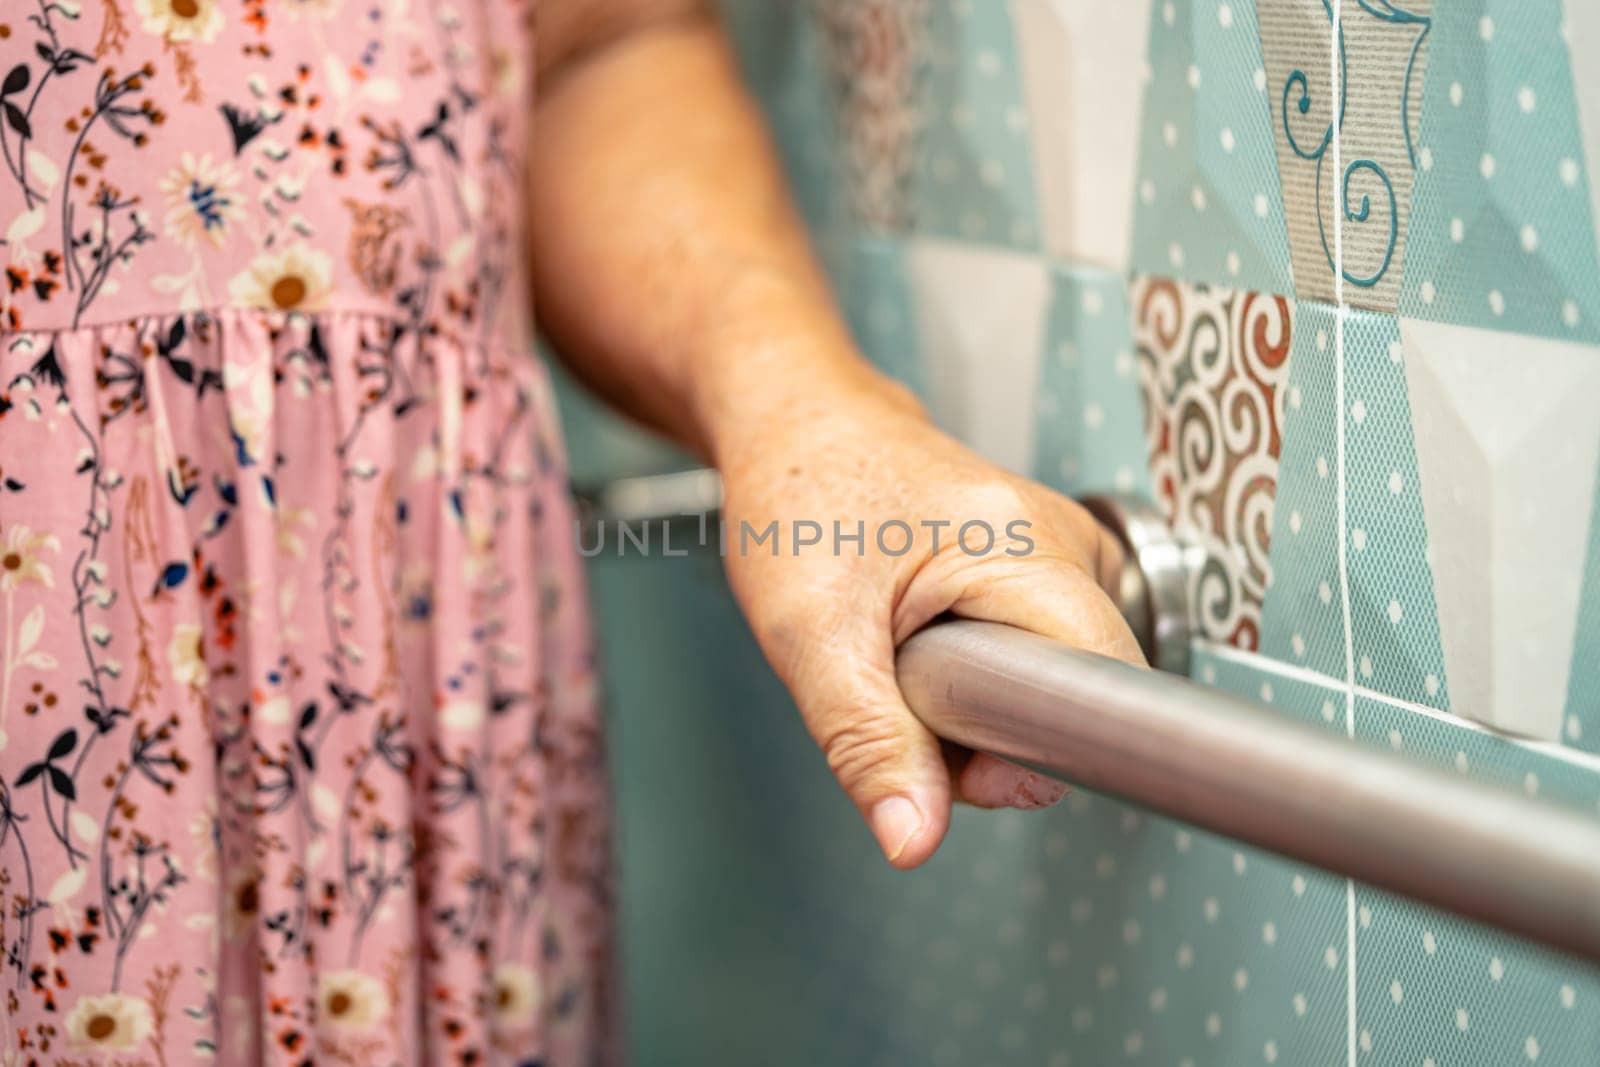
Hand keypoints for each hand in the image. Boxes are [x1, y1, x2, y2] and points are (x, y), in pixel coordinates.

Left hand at [717, 372, 1144, 868]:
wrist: (797, 423)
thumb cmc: (799, 496)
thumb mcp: (810, 631)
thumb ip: (865, 741)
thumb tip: (912, 841)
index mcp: (1028, 546)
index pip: (1101, 691)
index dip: (1034, 750)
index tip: (962, 755)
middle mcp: (1069, 541)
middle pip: (1079, 697)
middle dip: (989, 733)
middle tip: (902, 688)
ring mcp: (1065, 550)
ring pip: (1057, 686)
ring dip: (979, 708)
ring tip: (908, 651)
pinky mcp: (1048, 565)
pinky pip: (1042, 658)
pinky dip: (982, 677)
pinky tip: (929, 642)